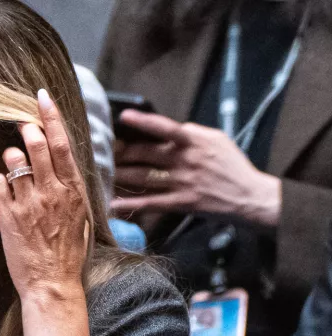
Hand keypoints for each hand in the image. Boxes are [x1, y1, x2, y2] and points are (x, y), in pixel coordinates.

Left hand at [0, 89, 88, 301]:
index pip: (63, 145)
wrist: (52, 284)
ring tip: (12, 160)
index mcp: (74, 191)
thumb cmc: (68, 254)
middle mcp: (52, 192)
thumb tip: (65, 170)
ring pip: (14, 162)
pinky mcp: (9, 216)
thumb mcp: (82, 220)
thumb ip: (72, 192)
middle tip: (22, 124)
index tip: (43, 98)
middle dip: (28, 130)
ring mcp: (29, 203)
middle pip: (38, 146)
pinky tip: (1, 187)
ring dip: (11, 155)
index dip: (52, 118)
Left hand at [111, 110, 281, 226]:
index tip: (124, 116)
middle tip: (105, 151)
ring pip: (143, 177)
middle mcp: (186, 160)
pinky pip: (150, 202)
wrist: (250, 196)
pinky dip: (130, 204)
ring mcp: (182, 182)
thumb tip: (169, 129)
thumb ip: (192, 133)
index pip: (166, 127)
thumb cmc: (233, 166)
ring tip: (102, 172)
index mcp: (195, 141)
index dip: (143, 121)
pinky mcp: (181, 202)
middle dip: (122, 153)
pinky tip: (112, 204)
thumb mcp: (218, 140)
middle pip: (146, 154)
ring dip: (120, 175)